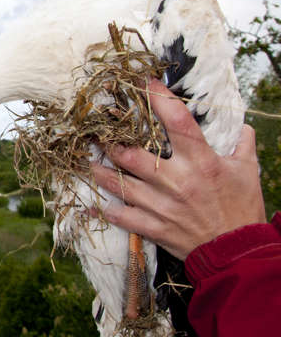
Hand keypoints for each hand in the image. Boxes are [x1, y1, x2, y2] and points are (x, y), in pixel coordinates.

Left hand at [91, 79, 265, 259]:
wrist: (237, 253)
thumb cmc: (243, 209)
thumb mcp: (248, 173)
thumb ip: (242, 146)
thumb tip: (243, 127)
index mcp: (202, 162)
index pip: (177, 121)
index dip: (158, 99)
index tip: (143, 83)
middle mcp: (177, 180)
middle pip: (132, 154)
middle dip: (110, 141)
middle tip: (96, 130)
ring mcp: (162, 205)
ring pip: (119, 184)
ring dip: (100, 171)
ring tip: (88, 160)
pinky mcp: (154, 227)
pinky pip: (122, 217)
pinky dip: (106, 211)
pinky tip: (92, 206)